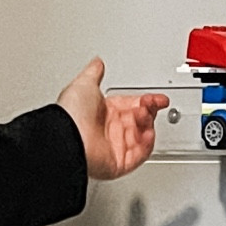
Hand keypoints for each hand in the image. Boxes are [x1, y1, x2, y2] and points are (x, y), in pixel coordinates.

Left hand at [57, 57, 169, 181]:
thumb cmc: (71, 114)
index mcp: (103, 113)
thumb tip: (97, 62)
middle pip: (140, 120)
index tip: (158, 98)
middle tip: (153, 103)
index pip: (132, 105)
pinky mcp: (119, 163)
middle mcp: (109, 130)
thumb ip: (94, 73)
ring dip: (148, 123)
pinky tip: (148, 132)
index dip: (147, 100)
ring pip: (142, 136)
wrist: (67, 138)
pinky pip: (140, 154)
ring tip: (145, 114)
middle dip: (149, 109)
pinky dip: (147, 143)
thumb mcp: (84, 84)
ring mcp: (114, 147)